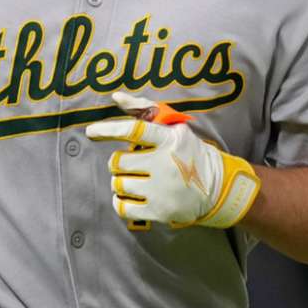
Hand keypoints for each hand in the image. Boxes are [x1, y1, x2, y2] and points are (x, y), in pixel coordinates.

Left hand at [85, 91, 259, 230]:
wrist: (216, 187)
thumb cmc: (186, 153)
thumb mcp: (173, 127)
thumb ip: (144, 108)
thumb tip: (116, 96)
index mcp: (169, 139)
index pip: (133, 130)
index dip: (108, 130)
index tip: (91, 132)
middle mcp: (165, 163)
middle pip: (118, 161)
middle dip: (120, 163)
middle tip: (133, 164)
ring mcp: (162, 189)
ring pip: (118, 183)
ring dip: (120, 181)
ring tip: (136, 180)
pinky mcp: (159, 211)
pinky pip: (122, 207)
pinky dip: (121, 202)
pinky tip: (132, 196)